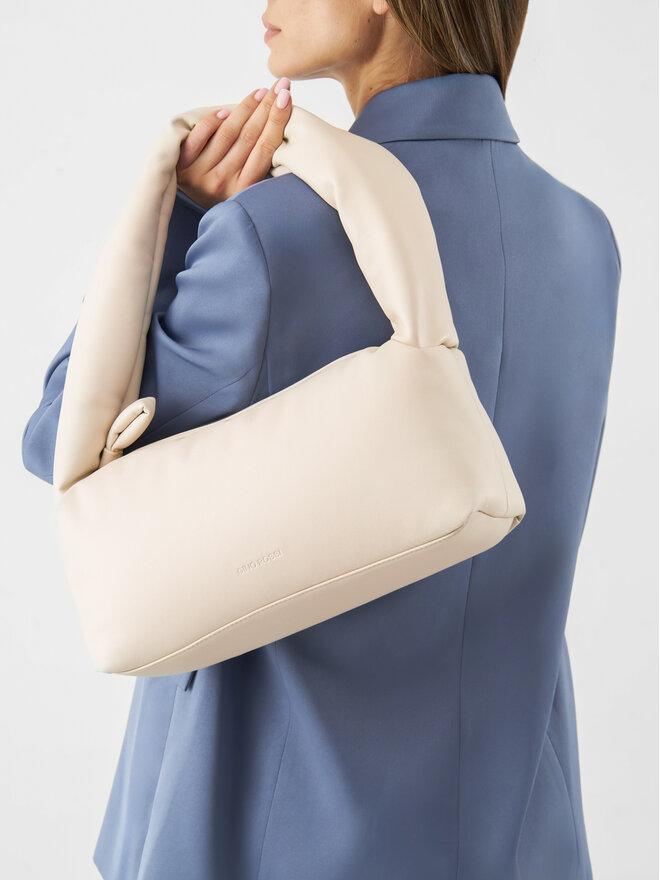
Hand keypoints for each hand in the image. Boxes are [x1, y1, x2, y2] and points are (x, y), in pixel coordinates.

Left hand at [176, 77, 291, 209]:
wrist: (187, 218)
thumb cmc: (225, 200)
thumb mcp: (246, 193)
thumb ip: (258, 168)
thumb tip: (278, 131)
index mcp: (244, 191)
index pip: (266, 149)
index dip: (277, 122)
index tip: (286, 98)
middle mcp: (223, 184)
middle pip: (249, 138)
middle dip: (266, 108)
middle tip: (279, 86)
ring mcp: (201, 176)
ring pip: (227, 134)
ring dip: (244, 109)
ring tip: (258, 93)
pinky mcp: (182, 169)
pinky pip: (198, 139)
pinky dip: (210, 123)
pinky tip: (224, 110)